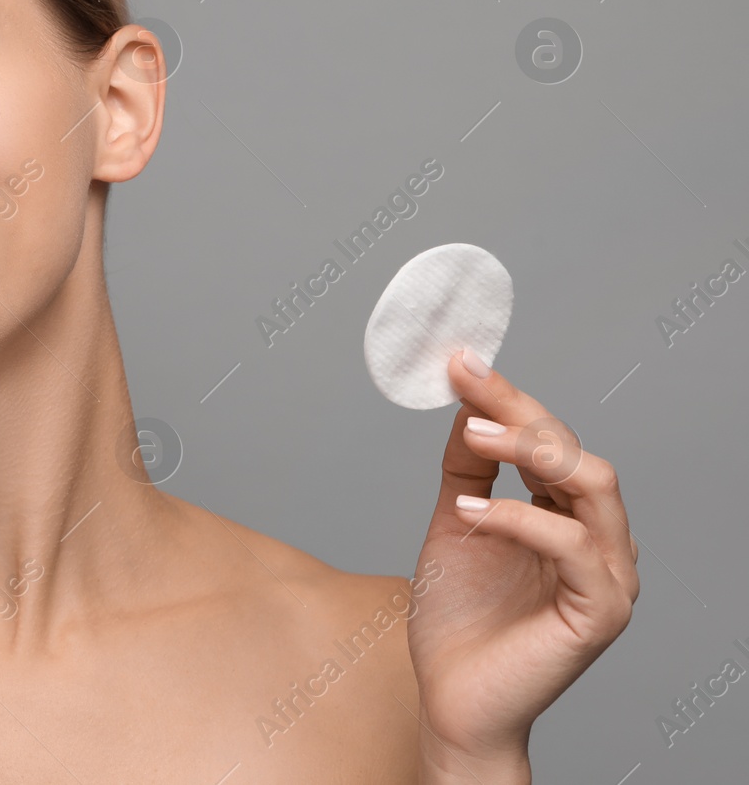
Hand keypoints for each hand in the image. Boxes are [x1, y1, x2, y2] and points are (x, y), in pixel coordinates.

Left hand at [406, 349, 638, 775]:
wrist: (453, 700)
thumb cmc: (459, 620)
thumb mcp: (455, 525)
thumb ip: (465, 469)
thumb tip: (464, 401)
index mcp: (567, 516)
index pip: (549, 442)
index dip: (507, 398)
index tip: (460, 360)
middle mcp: (598, 540)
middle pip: (576, 452)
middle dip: (520, 410)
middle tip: (466, 380)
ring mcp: (608, 575)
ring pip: (592, 486)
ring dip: (528, 452)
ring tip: (469, 435)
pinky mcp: (600, 611)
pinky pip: (572, 547)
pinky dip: (519, 520)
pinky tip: (467, 515)